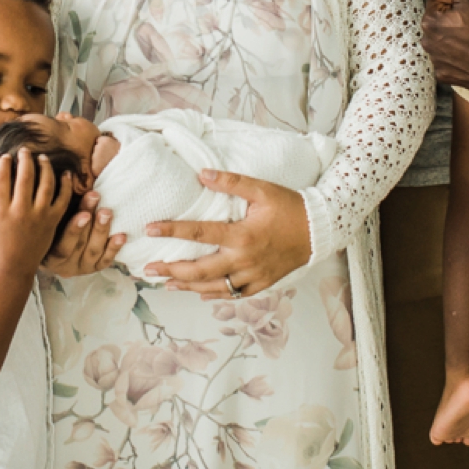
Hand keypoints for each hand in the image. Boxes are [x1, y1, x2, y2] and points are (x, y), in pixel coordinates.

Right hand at [0, 148, 71, 276]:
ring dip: (45, 167)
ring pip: (46, 184)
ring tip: (43, 158)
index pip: (2, 180)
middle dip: (25, 159)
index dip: (5, 165)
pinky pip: (62, 199)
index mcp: (0, 211)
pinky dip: (66, 185)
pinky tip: (66, 174)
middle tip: (25, 151)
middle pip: (25, 177)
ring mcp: (38, 216)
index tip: (7, 156)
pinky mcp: (52, 221)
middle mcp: (20, 211)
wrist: (14, 266)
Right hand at [41, 189, 125, 277]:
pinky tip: (121, 236)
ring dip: (102, 230)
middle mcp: (65, 266)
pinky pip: (106, 260)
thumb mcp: (51, 223)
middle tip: (96, 199)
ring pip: (93, 251)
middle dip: (90, 221)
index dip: (74, 229)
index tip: (84, 213)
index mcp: (50, 256)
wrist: (54, 251)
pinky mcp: (96, 268)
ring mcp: (82, 268)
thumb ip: (57, 210)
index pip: (62, 244)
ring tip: (108, 212)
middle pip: (79, 244)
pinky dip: (114, 248)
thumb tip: (66, 179)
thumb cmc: (52, 231)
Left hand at [142, 170, 309, 298]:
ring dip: (188, 287)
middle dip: (172, 270)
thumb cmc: (290, 206)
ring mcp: (253, 275)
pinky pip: (234, 294)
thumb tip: (202, 174)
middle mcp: (244, 260)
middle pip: (200, 270)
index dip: (172, 230)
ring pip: (214, 287)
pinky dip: (215, 295)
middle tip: (149, 269)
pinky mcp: (262, 284)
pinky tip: (201, 294)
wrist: (319, 230)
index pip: (199, 233)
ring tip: (167, 285)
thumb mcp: (262, 189)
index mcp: (242, 235)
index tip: (150, 229)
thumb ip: (231, 182)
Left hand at [416, 0, 468, 93]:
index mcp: (430, 22)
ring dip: (453, 40)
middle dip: (451, 23)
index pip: (435, 4)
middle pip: (437, 25)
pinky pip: (446, 61)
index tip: (468, 12)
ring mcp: (436, 62)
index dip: (453, 5)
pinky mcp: (445, 76)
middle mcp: (428, 43)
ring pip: (441, 43)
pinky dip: (455, 58)